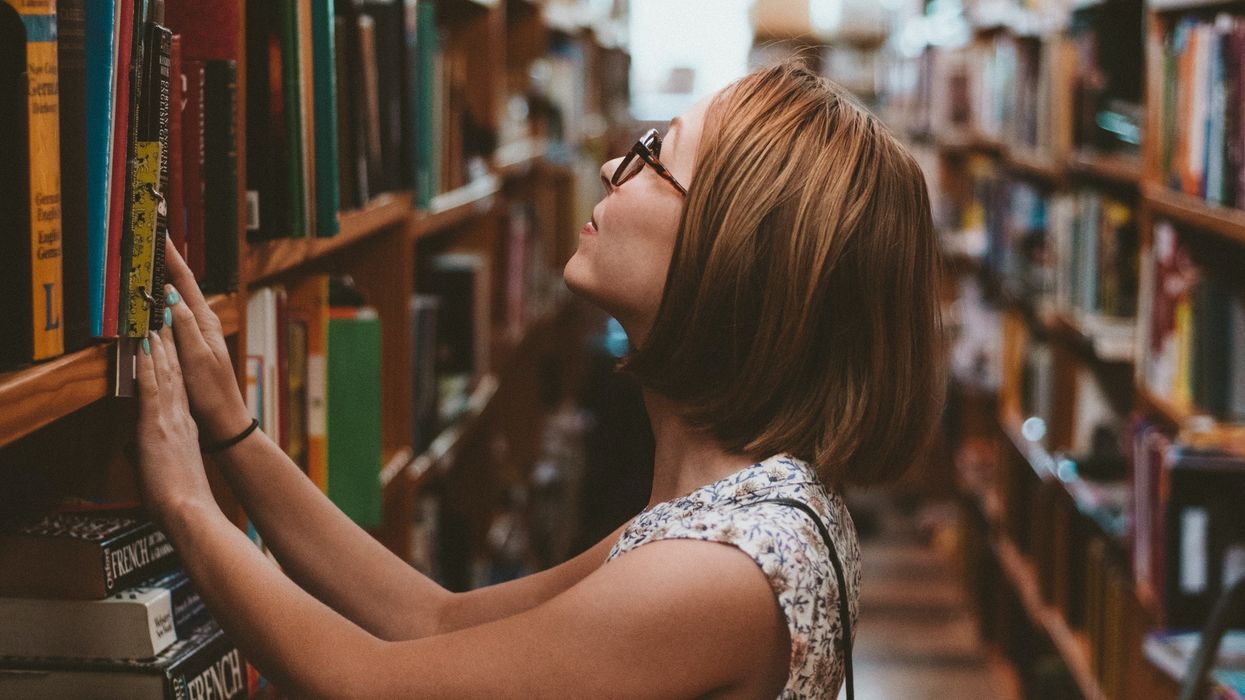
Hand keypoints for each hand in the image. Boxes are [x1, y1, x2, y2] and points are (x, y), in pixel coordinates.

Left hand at [135, 325, 217, 524]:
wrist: (189, 511)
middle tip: (166, 318)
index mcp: (185, 429)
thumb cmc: (180, 501)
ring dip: (160, 345)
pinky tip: (144, 346)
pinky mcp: (156, 425)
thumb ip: (148, 456)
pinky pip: (152, 387)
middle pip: (175, 373)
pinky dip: (148, 364)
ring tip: (157, 321)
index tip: (169, 342)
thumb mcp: (164, 472)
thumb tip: (133, 453)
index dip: (174, 363)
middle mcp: (180, 418)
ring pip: (166, 373)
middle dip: (170, 344)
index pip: (177, 388)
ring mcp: (170, 419)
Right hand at [162, 238, 251, 442]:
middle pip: (181, 285)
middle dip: (166, 261)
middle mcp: (203, 322)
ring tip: (148, 259)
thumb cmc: (212, 392)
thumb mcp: (196, 358)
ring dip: (163, 279)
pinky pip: (172, 316)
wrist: (223, 420)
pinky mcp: (189, 345)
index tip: (160, 234)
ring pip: (175, 299)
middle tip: (149, 239)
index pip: (185, 281)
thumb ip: (184, 327)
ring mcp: (197, 333)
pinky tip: (152, 300)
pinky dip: (161, 303)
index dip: (171, 256)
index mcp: (206, 321)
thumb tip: (170, 295)